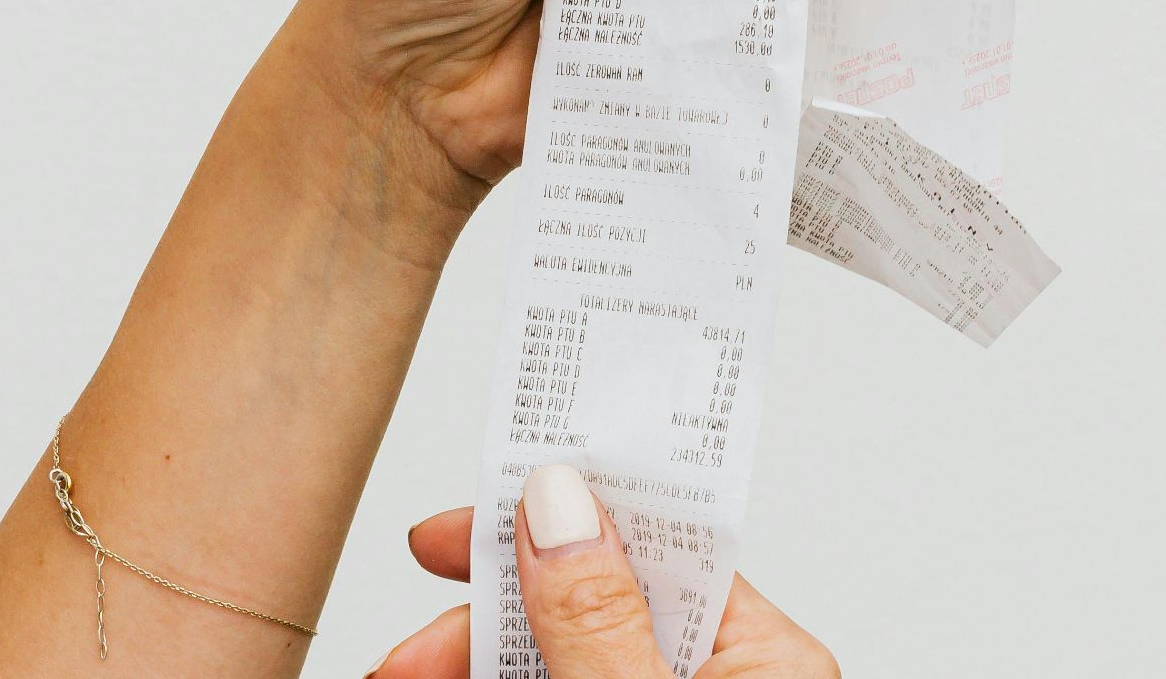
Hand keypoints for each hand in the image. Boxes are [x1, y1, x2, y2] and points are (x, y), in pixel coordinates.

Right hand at [366, 466, 837, 678]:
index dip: (556, 512)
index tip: (472, 507)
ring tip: (400, 673)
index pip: (654, 542)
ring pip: (558, 653)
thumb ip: (599, 620)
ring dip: (471, 656)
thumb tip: (557, 503)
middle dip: (485, 613)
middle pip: (586, 598)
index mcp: (765, 658)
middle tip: (411, 642)